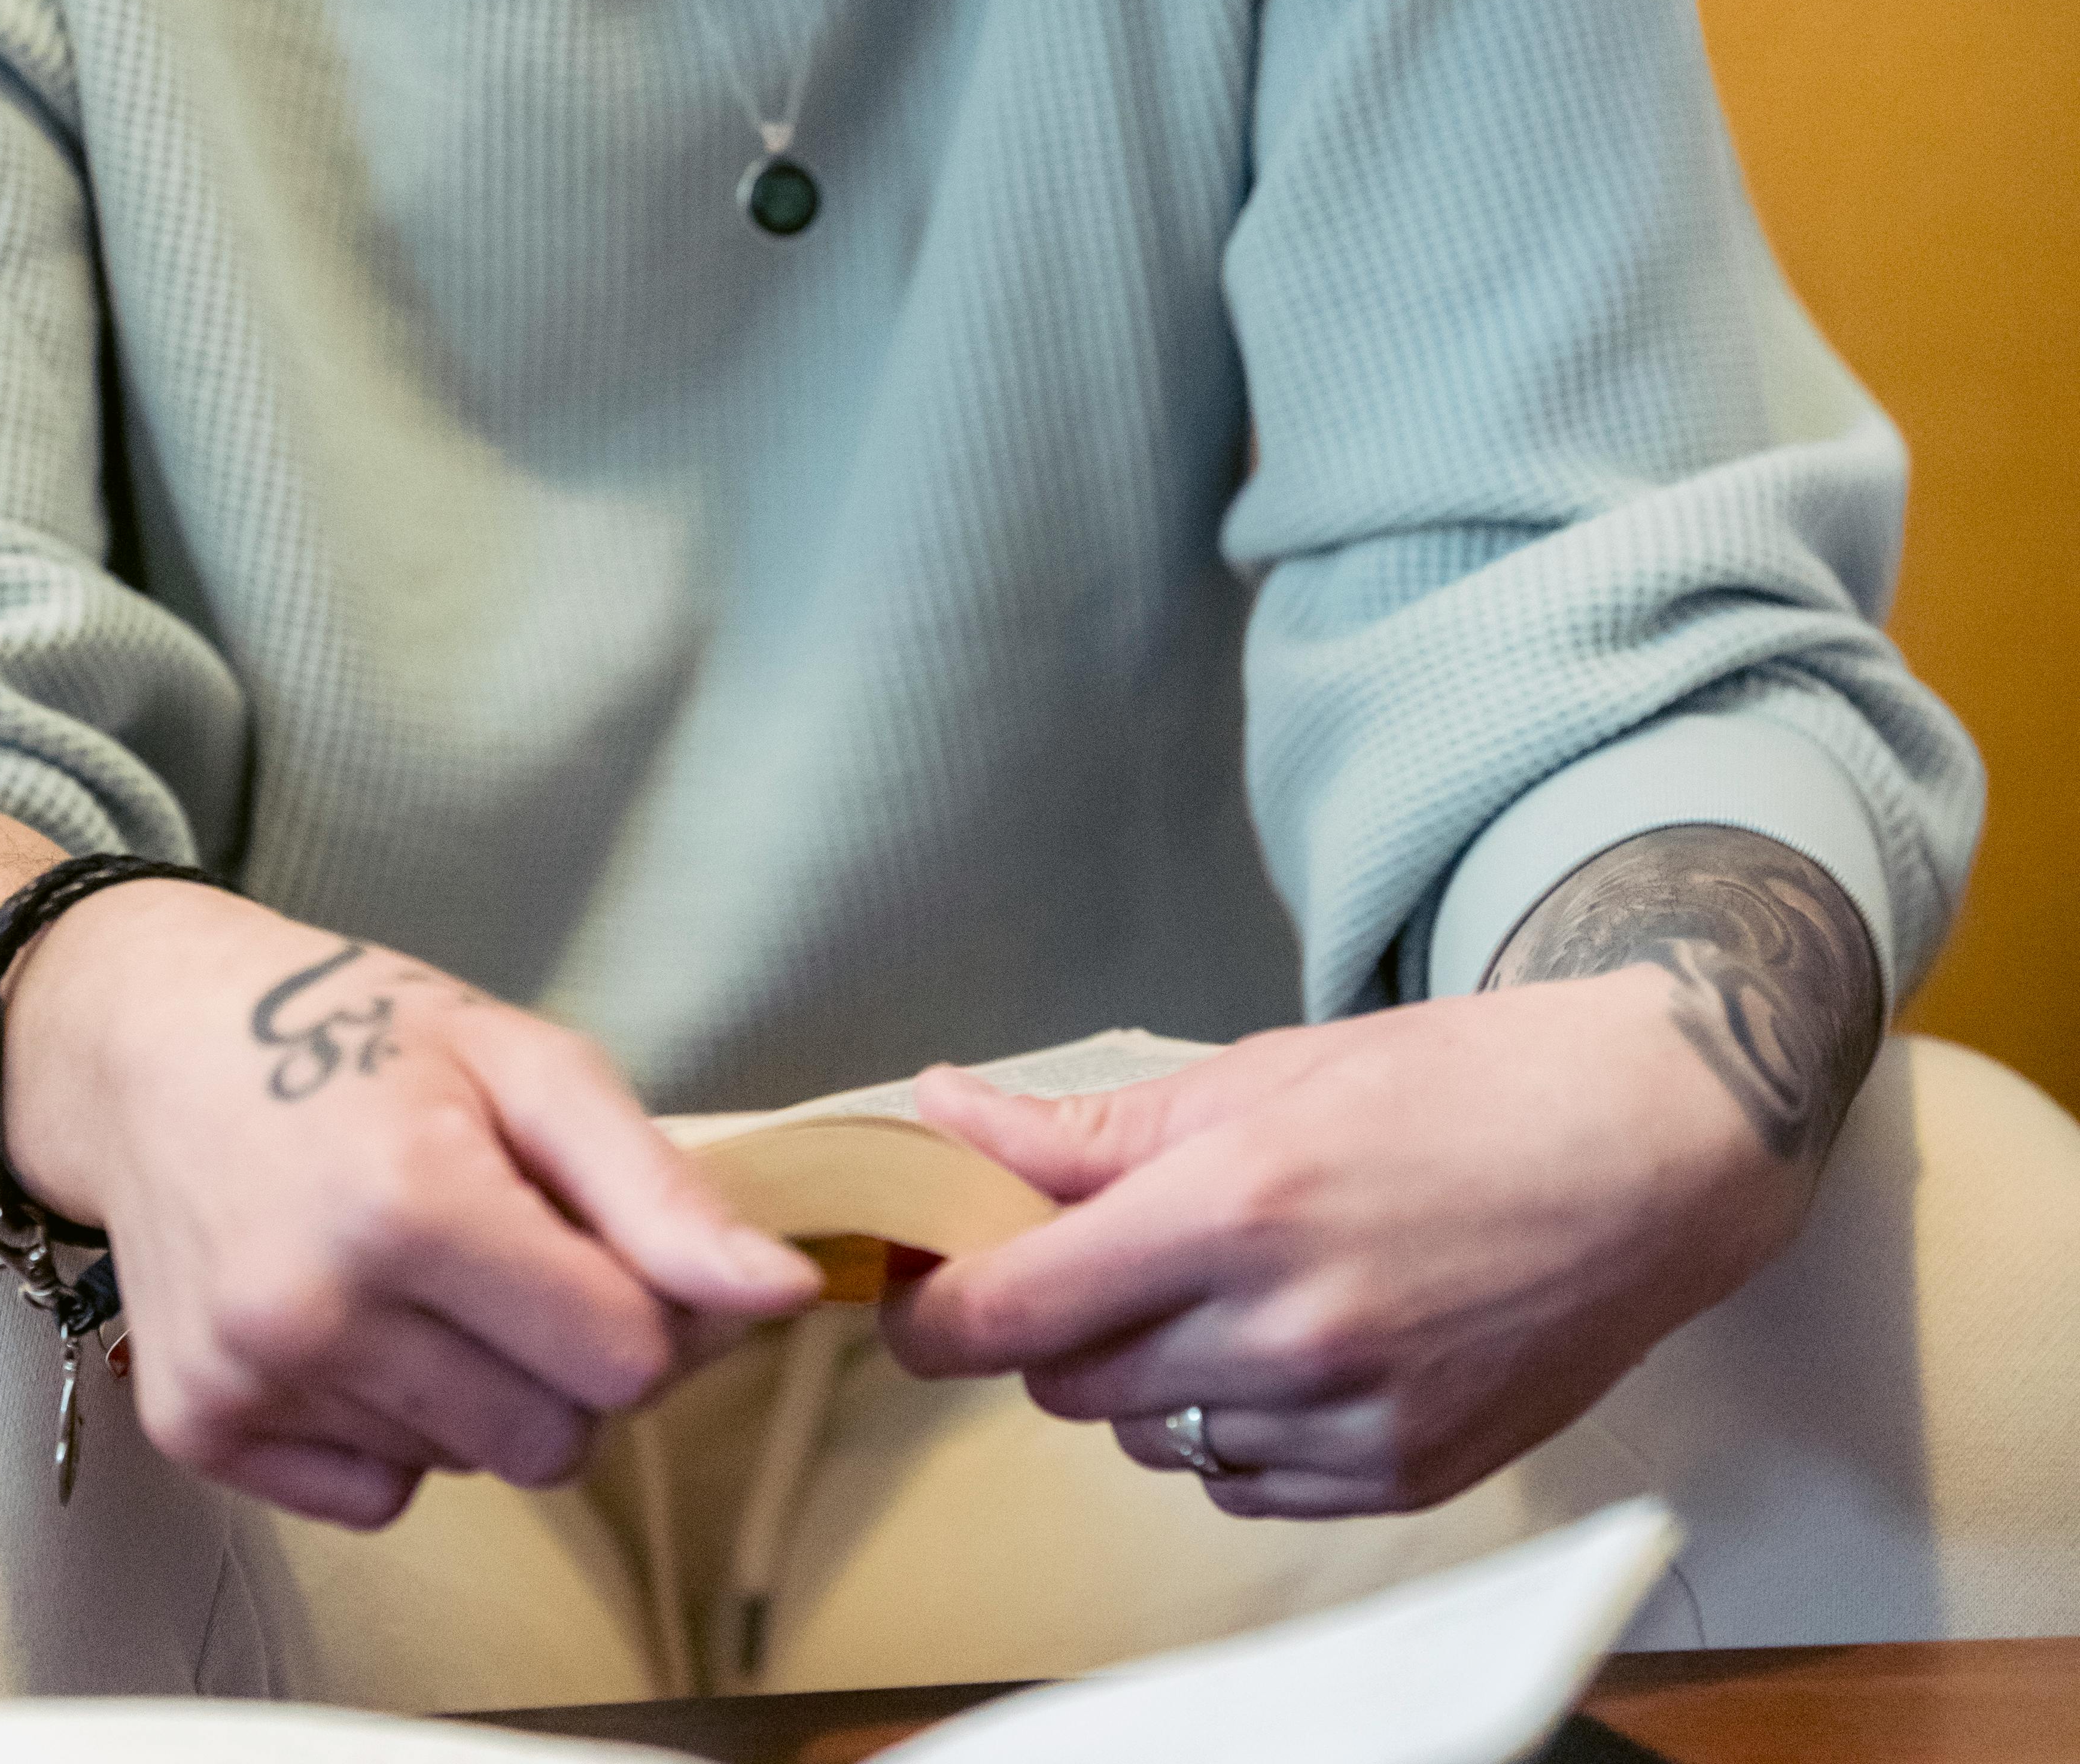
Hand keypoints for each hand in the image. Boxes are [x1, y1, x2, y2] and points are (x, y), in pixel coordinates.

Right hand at [2, 886, 819, 1528]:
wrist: (155, 1048)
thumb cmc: (354, 1036)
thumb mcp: (528, 1061)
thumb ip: (661, 1189)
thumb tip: (781, 1292)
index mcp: (415, 1198)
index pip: (626, 1357)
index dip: (656, 1310)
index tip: (623, 1249)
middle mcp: (319, 1305)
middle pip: (557, 1434)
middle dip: (572, 1359)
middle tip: (520, 1254)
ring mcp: (250, 1376)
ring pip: (472, 1467)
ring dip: (483, 1387)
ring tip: (425, 1268)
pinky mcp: (200, 1427)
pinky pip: (376, 1495)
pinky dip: (394, 1426)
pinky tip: (358, 1317)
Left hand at [880, 971, 1806, 1515]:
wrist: (1648, 1148)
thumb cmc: (1462, 1085)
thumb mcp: (1265, 1072)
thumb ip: (1091, 1127)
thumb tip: (945, 1118)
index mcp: (1238, 1204)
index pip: (1016, 1311)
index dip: (932, 1314)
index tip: (910, 1291)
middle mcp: (1287, 1329)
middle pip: (1070, 1383)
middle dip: (1050, 1327)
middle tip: (1094, 1257)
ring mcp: (1351, 1419)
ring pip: (1153, 1439)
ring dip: (1148, 1379)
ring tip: (1227, 1289)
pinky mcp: (1404, 1477)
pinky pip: (1244, 1484)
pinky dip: (1233, 1429)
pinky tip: (1289, 1349)